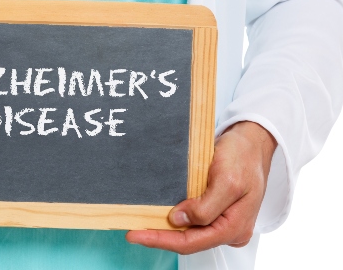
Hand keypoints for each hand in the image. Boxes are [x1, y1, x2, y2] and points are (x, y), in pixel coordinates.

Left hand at [126, 121, 276, 253]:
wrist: (251, 142)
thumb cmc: (243, 158)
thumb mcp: (227, 180)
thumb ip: (206, 206)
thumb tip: (178, 220)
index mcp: (234, 227)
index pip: (191, 242)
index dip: (161, 240)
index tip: (136, 234)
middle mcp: (229, 230)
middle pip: (189, 241)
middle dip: (160, 237)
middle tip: (133, 232)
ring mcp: (223, 222)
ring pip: (189, 233)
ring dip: (165, 230)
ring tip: (141, 225)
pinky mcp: (216, 211)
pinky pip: (192, 221)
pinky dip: (174, 219)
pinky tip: (158, 215)